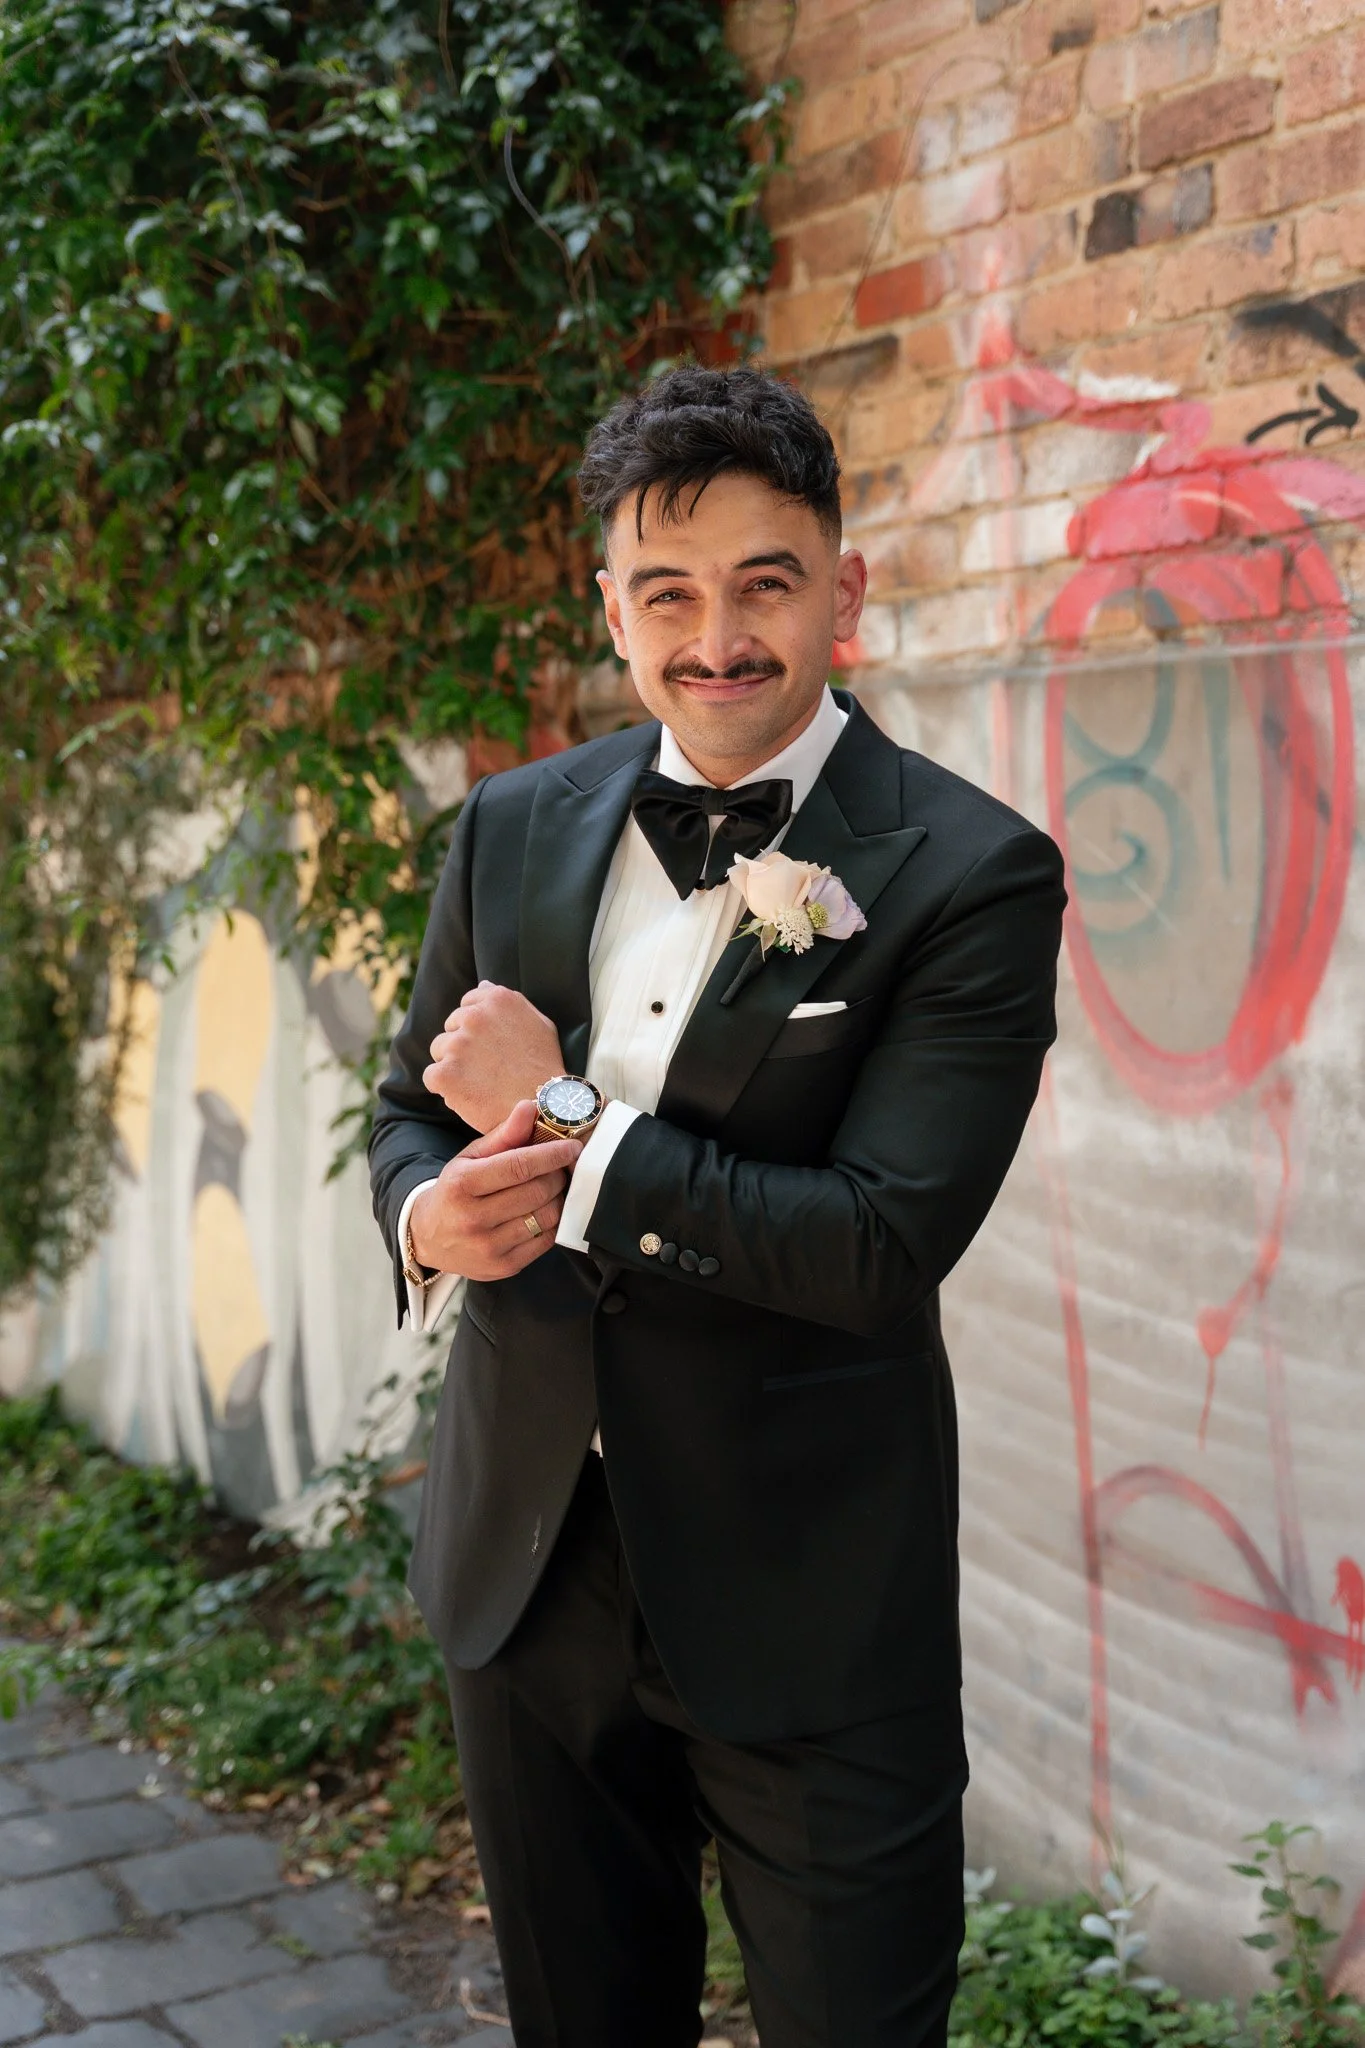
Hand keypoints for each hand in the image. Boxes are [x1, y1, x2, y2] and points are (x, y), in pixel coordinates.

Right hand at [408, 1100, 579, 1282]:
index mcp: (462, 1185)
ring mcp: (489, 1247)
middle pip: (537, 1191)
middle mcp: (473, 1219)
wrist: (427, 1237)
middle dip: (557, 1174)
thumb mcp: (470, 1158)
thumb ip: (503, 1135)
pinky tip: (544, 1209)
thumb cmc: (455, 1190)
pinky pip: (546, 1240)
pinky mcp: (504, 1267)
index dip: (551, 1154)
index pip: (518, 1166)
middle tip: (560, 1167)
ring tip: (552, 1187)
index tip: (572, 1146)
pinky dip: (553, 1221)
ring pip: (546, 1216)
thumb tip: (530, 1107)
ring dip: (558, 1198)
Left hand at [423, 981, 563, 1134]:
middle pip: (452, 1026)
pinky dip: (445, 1088)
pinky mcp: (445, 1073)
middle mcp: (475, 1016)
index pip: (467, 1004)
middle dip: (464, 1045)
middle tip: (488, 1068)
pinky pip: (431, 1076)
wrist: (544, 1108)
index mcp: (498, 999)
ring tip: (480, 1082)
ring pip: (439, 1050)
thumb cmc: (545, 1068)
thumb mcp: (540, 1024)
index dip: (476, 1028)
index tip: (489, 1047)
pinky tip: (468, 1094)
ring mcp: (458, 1044)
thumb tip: (483, 985)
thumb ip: (511, 1002)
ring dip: (453, 1065)